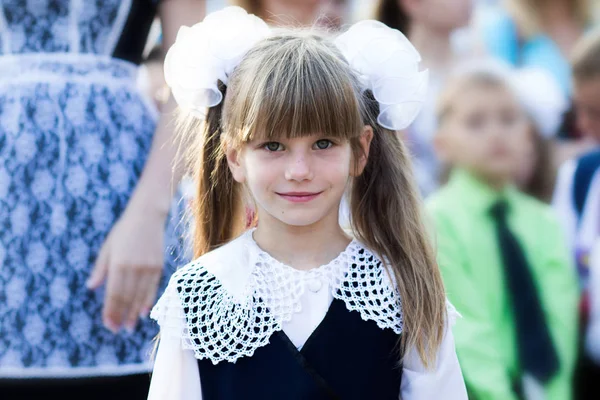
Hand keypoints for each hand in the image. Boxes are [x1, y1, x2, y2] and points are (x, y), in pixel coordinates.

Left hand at [87, 202, 166, 332]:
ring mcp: (148, 267)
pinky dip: (147, 301)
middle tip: (116, 330)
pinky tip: (143, 312)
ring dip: (134, 313)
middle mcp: (134, 268)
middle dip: (120, 315)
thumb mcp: (107, 248)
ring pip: (140, 296)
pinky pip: (152, 288)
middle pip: (127, 298)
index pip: (113, 293)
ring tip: (129, 327)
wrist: (148, 216)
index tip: (107, 324)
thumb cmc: (124, 231)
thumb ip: (100, 269)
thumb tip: (91, 287)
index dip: (110, 311)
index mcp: (118, 263)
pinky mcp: (158, 266)